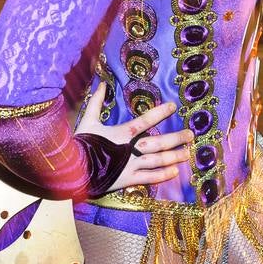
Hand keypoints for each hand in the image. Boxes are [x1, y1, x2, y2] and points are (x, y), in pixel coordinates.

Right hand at [76, 82, 192, 193]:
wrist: (72, 169)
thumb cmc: (81, 143)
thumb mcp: (88, 120)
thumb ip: (97, 102)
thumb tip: (103, 83)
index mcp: (122, 133)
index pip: (145, 120)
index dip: (160, 112)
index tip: (173, 106)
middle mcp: (131, 149)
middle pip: (158, 143)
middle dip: (176, 138)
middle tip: (190, 135)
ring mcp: (130, 165)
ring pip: (157, 161)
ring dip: (174, 156)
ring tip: (188, 153)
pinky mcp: (127, 179)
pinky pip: (148, 178)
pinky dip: (162, 175)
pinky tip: (174, 172)